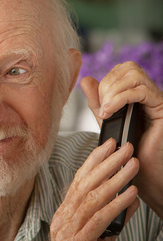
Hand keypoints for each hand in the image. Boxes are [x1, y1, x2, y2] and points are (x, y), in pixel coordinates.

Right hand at [50, 139, 139, 240]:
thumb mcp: (95, 233)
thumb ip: (111, 215)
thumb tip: (130, 197)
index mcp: (65, 211)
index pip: (79, 180)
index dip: (94, 160)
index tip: (108, 144)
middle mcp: (64, 216)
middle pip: (85, 184)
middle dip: (107, 163)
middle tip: (125, 148)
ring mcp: (69, 228)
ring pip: (92, 197)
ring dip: (115, 179)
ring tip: (132, 166)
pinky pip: (99, 219)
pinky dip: (116, 205)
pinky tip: (130, 196)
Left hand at [81, 61, 162, 218]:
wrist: (140, 172)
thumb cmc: (125, 148)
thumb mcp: (105, 121)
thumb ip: (96, 101)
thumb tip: (86, 79)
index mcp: (136, 93)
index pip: (122, 69)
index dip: (106, 80)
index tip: (98, 101)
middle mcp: (149, 93)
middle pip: (128, 68)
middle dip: (107, 84)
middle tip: (101, 106)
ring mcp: (156, 100)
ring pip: (134, 76)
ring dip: (112, 91)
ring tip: (105, 111)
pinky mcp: (161, 109)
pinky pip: (141, 91)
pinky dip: (120, 99)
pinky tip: (108, 112)